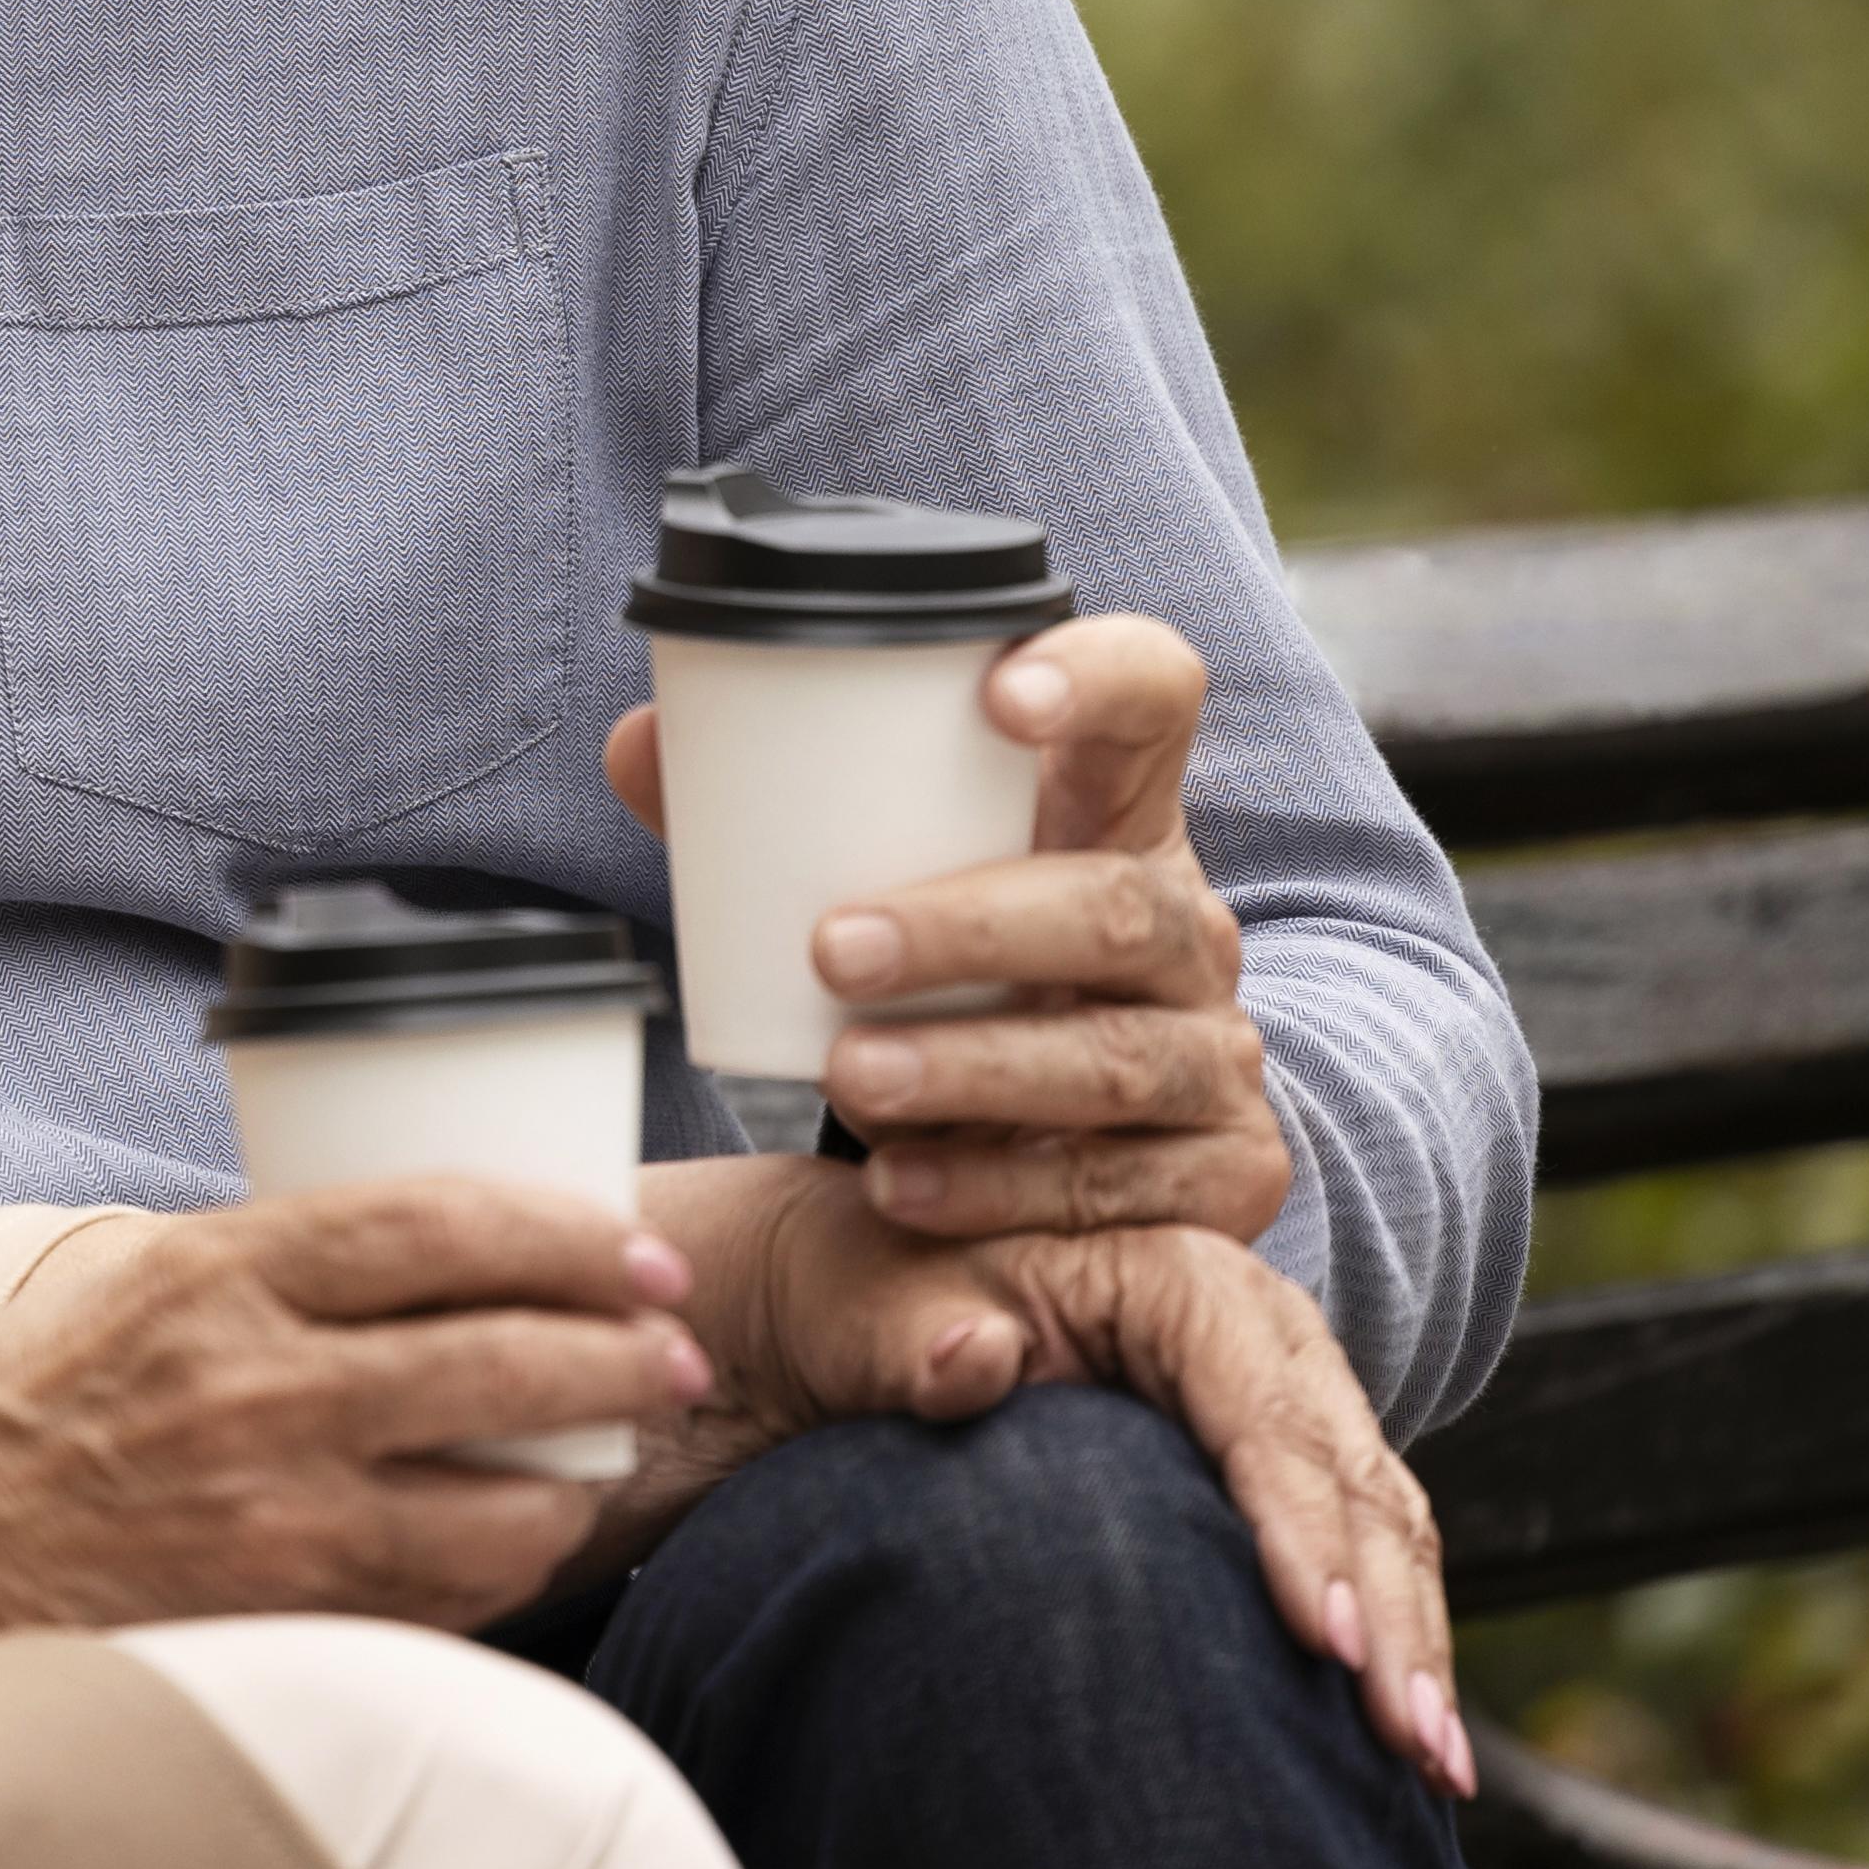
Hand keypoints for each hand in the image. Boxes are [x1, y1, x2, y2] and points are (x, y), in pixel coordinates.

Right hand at [0, 1180, 712, 1661]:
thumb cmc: (17, 1401)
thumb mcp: (141, 1282)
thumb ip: (279, 1274)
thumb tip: (448, 1261)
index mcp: (213, 1276)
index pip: (434, 1227)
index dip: (564, 1234)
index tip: (638, 1248)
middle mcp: (249, 1391)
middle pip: (497, 1358)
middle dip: (619, 1352)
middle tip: (675, 1347)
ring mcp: (265, 1519)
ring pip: (496, 1503)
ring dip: (583, 1478)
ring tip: (617, 1454)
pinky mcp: (271, 1622)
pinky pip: (439, 1602)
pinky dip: (503, 1569)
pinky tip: (526, 1540)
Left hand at [609, 609, 1293, 1241]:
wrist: (1044, 1145)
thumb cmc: (953, 980)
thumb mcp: (888, 890)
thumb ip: (766, 816)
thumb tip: (641, 747)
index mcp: (1116, 815)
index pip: (1153, 695)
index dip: (1099, 677)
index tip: (999, 696)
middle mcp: (1186, 925)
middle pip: (1115, 901)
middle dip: (971, 928)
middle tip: (834, 947)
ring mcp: (1219, 1050)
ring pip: (1117, 1054)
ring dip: (973, 1068)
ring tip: (848, 1079)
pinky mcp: (1227, 1169)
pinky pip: (1124, 1186)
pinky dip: (1000, 1190)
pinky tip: (904, 1183)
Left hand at [642, 1160, 1470, 1798]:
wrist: (855, 1305)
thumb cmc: (864, 1302)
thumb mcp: (870, 1310)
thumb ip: (919, 1338)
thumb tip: (970, 1355)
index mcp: (1174, 1274)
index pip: (1260, 1407)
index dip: (1299, 1524)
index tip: (1321, 1636)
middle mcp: (1250, 1329)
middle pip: (1346, 1472)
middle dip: (1386, 1609)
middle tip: (1404, 1738)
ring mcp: (1273, 1396)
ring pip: (1377, 1520)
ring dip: (1409, 1643)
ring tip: (1429, 1764)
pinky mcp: (1269, 1464)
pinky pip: (1357, 1547)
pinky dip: (1391, 1635)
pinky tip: (1408, 1730)